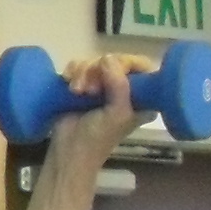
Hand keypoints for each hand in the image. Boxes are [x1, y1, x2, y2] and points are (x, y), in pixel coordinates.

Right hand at [51, 55, 144, 171]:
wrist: (67, 151)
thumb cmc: (97, 137)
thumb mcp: (117, 113)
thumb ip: (119, 85)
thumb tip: (108, 58)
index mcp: (142, 97)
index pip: (143, 66)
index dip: (127, 63)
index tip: (112, 72)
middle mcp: (124, 88)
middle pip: (117, 60)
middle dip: (100, 71)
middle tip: (91, 91)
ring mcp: (103, 85)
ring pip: (96, 62)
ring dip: (84, 74)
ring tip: (77, 92)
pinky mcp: (83, 84)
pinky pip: (80, 66)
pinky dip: (73, 73)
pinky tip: (70, 86)